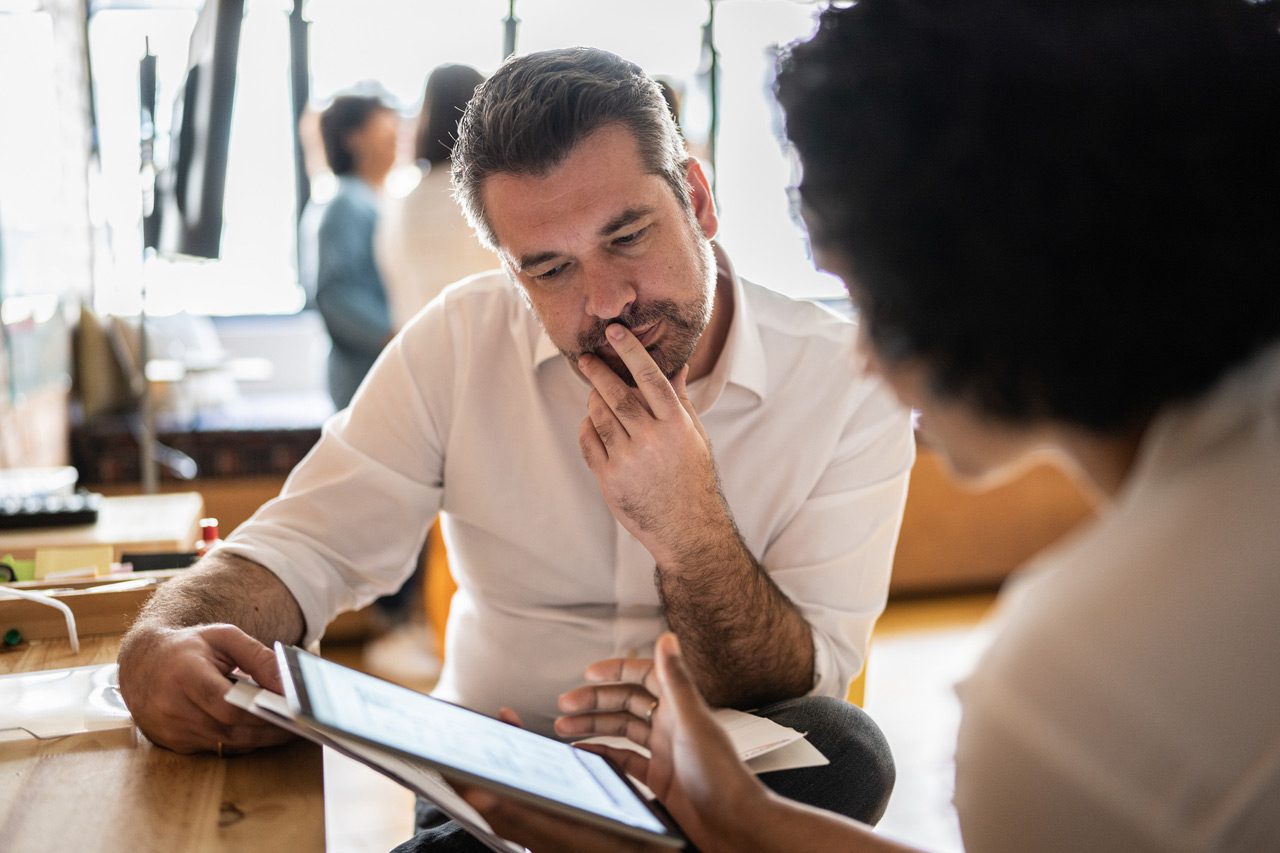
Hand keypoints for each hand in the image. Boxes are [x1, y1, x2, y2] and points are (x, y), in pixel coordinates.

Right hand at [117, 623, 293, 753]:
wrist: (143, 662)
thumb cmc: (189, 646)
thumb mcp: (225, 637)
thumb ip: (258, 657)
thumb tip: (287, 684)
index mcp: (184, 675)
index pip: (227, 704)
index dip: (262, 711)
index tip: (293, 711)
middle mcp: (172, 707)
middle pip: (230, 729)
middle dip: (269, 730)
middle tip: (301, 725)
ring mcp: (170, 730)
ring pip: (225, 743)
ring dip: (259, 739)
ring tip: (288, 728)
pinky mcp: (172, 743)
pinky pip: (215, 748)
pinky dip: (239, 740)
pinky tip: (260, 732)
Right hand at [465, 634, 768, 851]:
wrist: (733, 824)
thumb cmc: (720, 775)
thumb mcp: (692, 722)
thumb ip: (676, 680)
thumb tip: (667, 638)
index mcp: (680, 706)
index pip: (644, 676)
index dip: (617, 670)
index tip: (589, 672)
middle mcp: (671, 725)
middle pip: (626, 703)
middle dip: (595, 701)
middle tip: (566, 703)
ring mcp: (664, 751)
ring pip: (622, 730)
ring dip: (594, 726)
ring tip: (564, 727)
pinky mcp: (659, 778)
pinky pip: (625, 760)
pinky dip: (603, 754)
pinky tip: (586, 752)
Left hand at [577, 324, 727, 565]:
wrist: (686, 528)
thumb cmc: (693, 477)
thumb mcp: (695, 436)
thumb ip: (680, 400)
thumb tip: (677, 366)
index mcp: (676, 424)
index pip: (650, 377)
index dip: (631, 351)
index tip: (615, 331)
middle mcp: (652, 439)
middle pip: (616, 394)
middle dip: (598, 372)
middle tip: (587, 358)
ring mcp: (629, 459)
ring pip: (598, 416)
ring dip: (592, 400)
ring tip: (594, 394)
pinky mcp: (610, 478)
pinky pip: (588, 442)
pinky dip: (586, 428)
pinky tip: (592, 424)